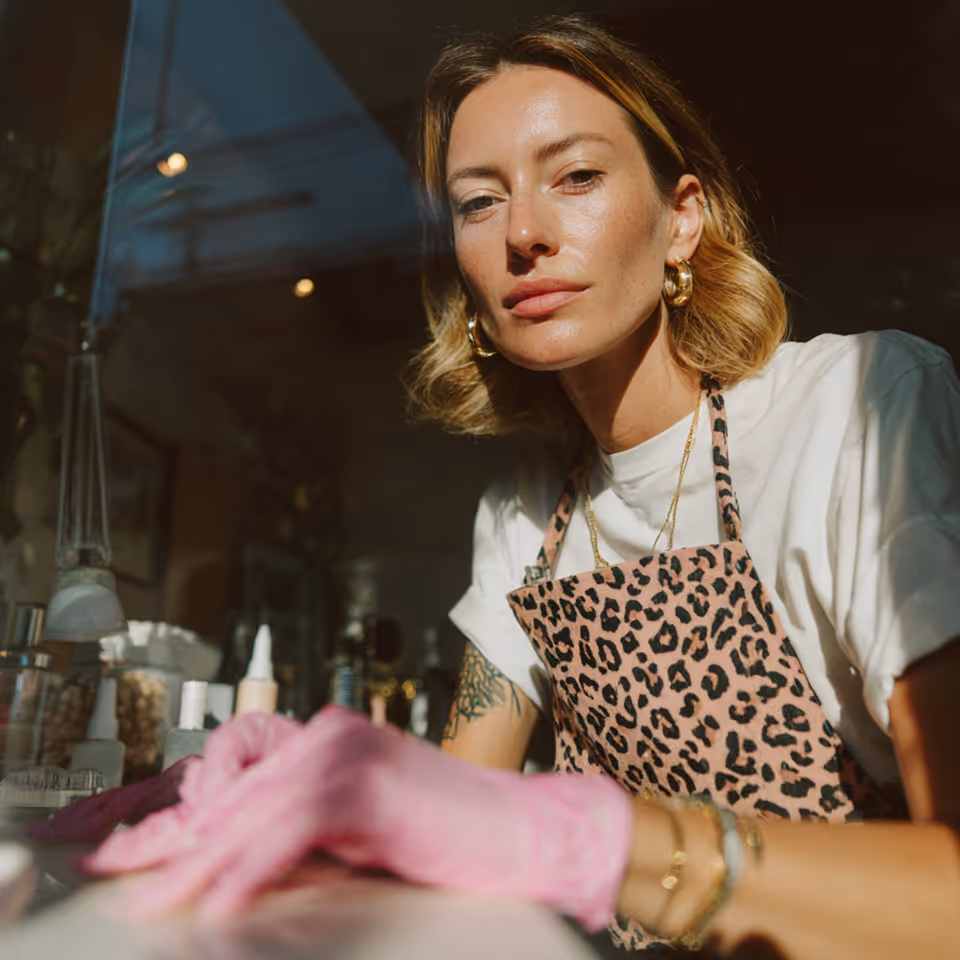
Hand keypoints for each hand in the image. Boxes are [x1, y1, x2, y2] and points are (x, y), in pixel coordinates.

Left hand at [82, 706, 632, 929]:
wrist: (520, 832)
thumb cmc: (445, 835)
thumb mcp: (357, 830)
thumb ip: (298, 834)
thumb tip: (231, 870)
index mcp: (328, 737)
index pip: (236, 770)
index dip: (184, 813)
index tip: (138, 850)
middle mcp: (330, 734)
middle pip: (234, 793)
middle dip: (174, 843)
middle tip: (125, 878)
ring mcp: (347, 754)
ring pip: (251, 812)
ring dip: (199, 865)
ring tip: (157, 907)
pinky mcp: (364, 787)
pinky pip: (287, 833)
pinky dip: (248, 873)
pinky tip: (220, 910)